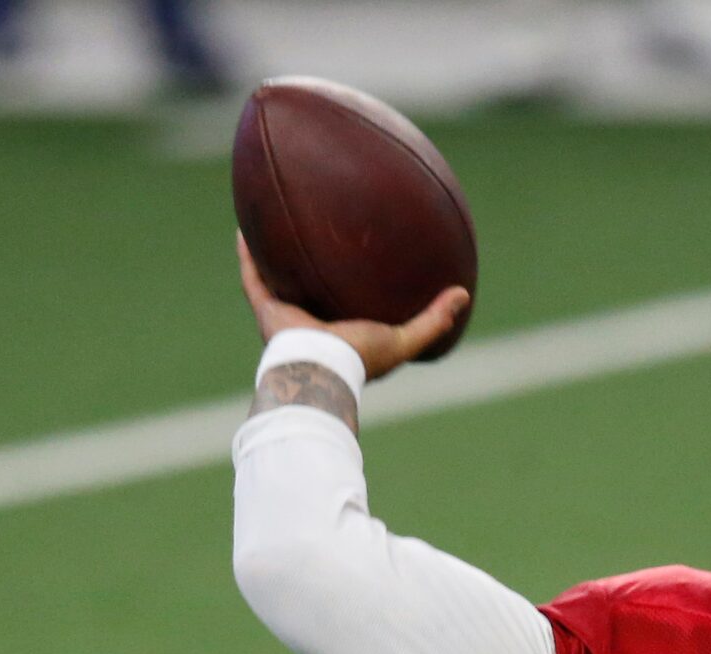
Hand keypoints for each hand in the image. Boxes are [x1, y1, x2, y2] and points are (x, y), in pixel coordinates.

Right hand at [236, 231, 469, 381]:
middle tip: (318, 238)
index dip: (351, 289)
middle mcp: (312, 326)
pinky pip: (253, 277)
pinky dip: (248, 256)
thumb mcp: (403, 339)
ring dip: (276, 258)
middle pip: (310, 291)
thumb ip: (433, 321)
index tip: (357, 266)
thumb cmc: (361, 359)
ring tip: (275, 227)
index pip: (346, 308)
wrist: (322, 370)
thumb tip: (464, 294)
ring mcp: (287, 320)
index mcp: (342, 335)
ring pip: (279, 282)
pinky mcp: (267, 312)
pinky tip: (246, 228)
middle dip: (311, 269)